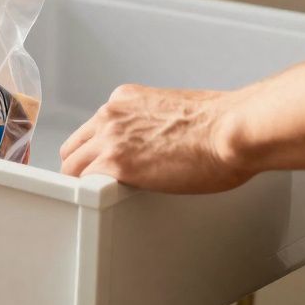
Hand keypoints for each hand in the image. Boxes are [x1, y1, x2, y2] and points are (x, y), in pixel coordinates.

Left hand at [59, 84, 253, 193]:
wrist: (232, 129)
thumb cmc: (222, 124)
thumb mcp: (175, 111)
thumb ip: (153, 123)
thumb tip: (155, 142)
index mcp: (126, 99)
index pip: (94, 127)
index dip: (97, 149)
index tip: (104, 161)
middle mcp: (111, 114)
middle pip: (75, 146)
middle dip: (81, 165)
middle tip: (93, 185)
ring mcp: (109, 138)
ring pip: (72, 166)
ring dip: (82, 183)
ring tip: (96, 200)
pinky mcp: (115, 163)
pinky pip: (83, 183)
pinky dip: (88, 195)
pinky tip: (99, 205)